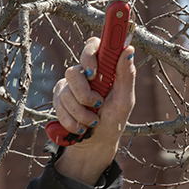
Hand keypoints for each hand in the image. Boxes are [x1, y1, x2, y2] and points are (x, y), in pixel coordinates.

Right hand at [52, 37, 135, 184]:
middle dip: (84, 93)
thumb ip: (126, 75)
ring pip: (66, 91)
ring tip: (93, 121)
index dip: (89, 53)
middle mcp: (85, 73)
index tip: (93, 72)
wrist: (96, 143)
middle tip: (97, 103)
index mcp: (103, 68)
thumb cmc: (114, 120)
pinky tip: (81, 126)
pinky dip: (72, 120)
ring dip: (81, 112)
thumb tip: (129, 49)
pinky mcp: (58, 99)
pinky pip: (59, 105)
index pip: (93, 44)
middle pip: (74, 71)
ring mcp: (70, 85)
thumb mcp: (125, 100)